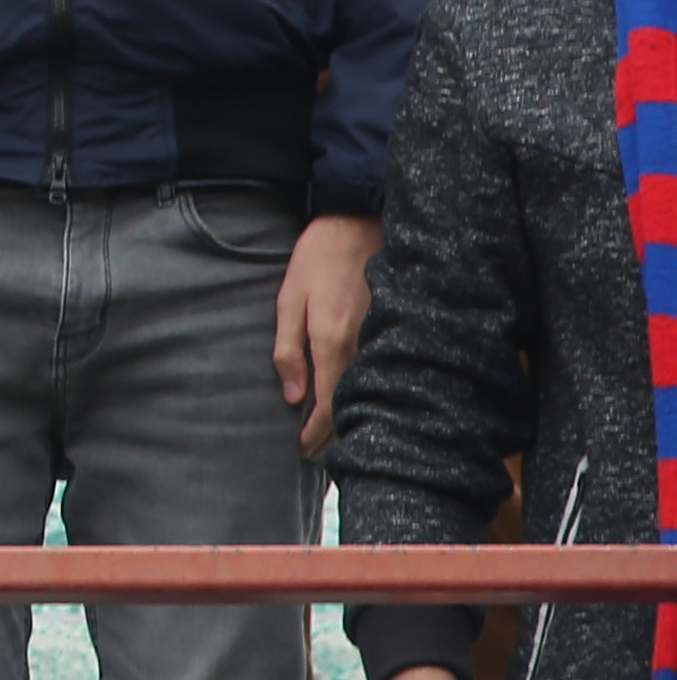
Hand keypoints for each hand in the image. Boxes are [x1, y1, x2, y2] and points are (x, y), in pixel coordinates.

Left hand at [276, 211, 382, 451]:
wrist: (360, 224)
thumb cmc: (317, 259)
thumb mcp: (288, 299)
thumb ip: (287, 349)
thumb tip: (292, 397)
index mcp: (332, 343)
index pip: (326, 406)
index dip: (315, 434)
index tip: (303, 451)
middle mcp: (362, 349)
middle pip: (351, 407)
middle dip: (334, 435)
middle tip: (316, 455)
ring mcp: (382, 341)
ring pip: (368, 394)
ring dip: (352, 418)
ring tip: (335, 438)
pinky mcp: (392, 331)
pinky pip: (379, 374)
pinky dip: (369, 394)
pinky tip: (358, 402)